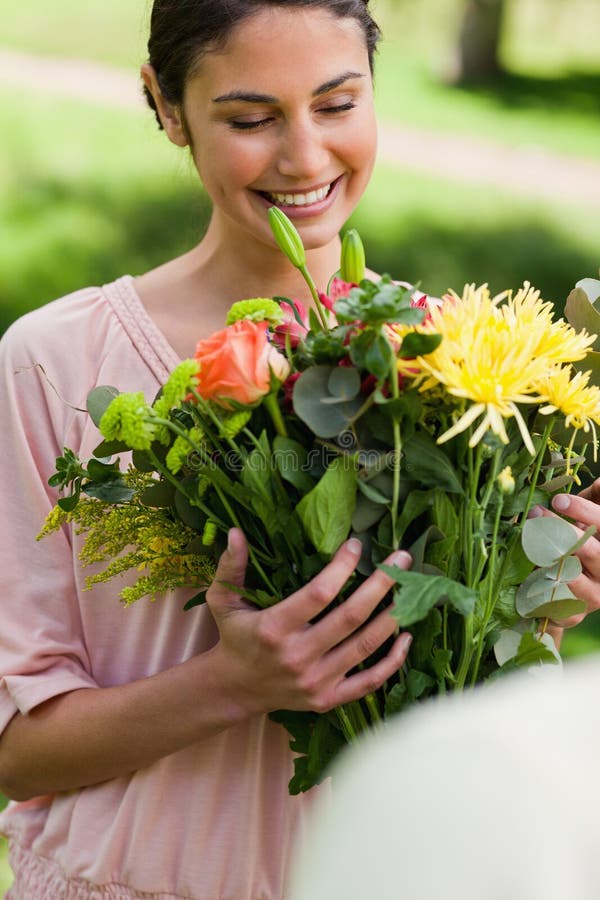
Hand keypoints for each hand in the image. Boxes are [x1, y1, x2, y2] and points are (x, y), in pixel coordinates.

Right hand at [205, 529, 411, 717]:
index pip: (319, 594)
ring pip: (366, 646)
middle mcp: (298, 657)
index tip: (357, 545)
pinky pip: (369, 682)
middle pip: (351, 618)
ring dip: (393, 616)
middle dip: (382, 585)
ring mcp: (315, 681)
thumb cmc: (235, 636)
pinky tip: (408, 636)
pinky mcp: (328, 699)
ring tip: (411, 589)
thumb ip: (231, 566)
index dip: (342, 568)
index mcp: (274, 629)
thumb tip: (236, 532)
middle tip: (402, 557)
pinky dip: (393, 661)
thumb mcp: (224, 600)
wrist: (235, 689)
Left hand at [532, 477, 599, 627]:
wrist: (572, 588)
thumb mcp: (590, 519)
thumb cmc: (580, 542)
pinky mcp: (573, 615)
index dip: (582, 510)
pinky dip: (538, 587)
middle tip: (535, 514)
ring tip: (527, 541)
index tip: (557, 500)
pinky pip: (554, 602)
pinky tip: (526, 572)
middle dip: (559, 529)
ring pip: (571, 578)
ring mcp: (593, 596)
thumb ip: (596, 500)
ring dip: (545, 558)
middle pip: (589, 551)